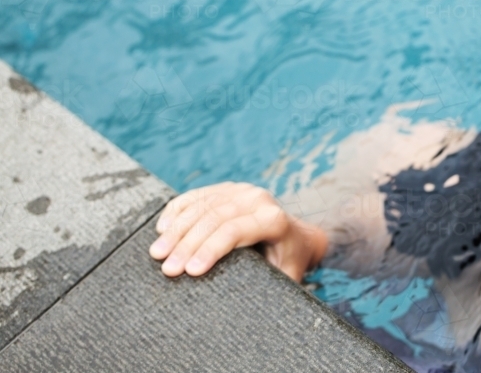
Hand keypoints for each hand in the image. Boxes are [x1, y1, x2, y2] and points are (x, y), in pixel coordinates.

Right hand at [148, 181, 328, 282]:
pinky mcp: (227, 190)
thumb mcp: (287, 276)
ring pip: (202, 206)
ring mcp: (242, 191)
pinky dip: (177, 210)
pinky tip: (162, 228)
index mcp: (274, 219)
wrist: (298, 235)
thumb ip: (272, 288)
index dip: (211, 249)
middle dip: (187, 245)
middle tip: (166, 269)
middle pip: (215, 218)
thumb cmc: (289, 261)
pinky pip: (197, 196)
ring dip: (176, 230)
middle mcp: (258, 199)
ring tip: (157, 253)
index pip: (236, 230)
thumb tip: (250, 316)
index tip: (190, 272)